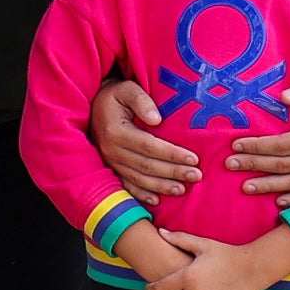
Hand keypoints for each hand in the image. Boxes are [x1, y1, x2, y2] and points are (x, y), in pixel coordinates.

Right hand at [90, 78, 199, 202]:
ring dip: (161, 186)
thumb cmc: (115, 96)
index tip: (194, 158)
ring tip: (182, 189)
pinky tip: (157, 200)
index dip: (172, 153)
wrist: (92, 106)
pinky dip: (141, 195)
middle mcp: (111, 150)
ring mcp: (110, 162)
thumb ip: (141, 100)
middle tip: (196, 175)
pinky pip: (126, 185)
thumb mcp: (127, 89)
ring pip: (139, 179)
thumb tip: (156, 119)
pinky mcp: (110, 169)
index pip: (149, 146)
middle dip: (173, 172)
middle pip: (147, 165)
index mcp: (116, 131)